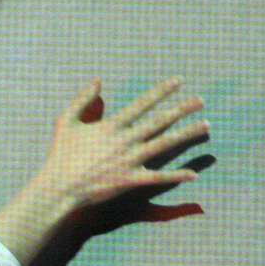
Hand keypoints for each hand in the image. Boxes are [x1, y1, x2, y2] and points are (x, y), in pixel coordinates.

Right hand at [0, 78, 208, 263]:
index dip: (161, 91)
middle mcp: (125, 140)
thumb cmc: (60, 154)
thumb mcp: (66, 121)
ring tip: (205, 125)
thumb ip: (83, 98)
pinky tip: (193, 174)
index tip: (178, 81)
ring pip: (164, 143)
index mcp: (112, 125)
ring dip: (186, 134)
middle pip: (159, 120)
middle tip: (200, 100)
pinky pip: (158, 177)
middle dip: (182, 108)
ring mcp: (130, 160)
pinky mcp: (130, 180)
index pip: (142, 103)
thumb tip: (97, 79)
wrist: (59, 186)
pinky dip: (176, 175)